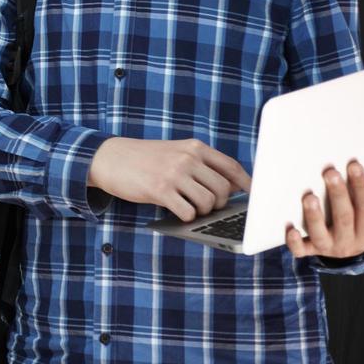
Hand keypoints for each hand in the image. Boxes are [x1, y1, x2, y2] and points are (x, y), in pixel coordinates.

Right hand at [89, 136, 250, 221]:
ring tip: (188, 206)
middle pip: (222, 189)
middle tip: (205, 205)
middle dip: (218, 203)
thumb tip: (232, 187)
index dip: (246, 184)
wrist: (110, 158)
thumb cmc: (145, 158)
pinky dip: (186, 217)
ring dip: (202, 211)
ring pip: (207, 202)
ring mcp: (174, 173)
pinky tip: (176, 210)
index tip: (253, 196)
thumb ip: (201, 164)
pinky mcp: (160, 190)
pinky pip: (188, 213)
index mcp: (194, 147)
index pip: (231, 166)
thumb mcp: (175, 152)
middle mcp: (187, 158)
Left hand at [285, 160, 363, 258]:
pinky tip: (290, 228)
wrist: (355, 244)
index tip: (354, 165)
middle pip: (343, 218)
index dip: (361, 186)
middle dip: (338, 195)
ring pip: (320, 235)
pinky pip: (301, 250)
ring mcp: (328, 246)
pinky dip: (294, 242)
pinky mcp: (310, 249)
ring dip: (314, 216)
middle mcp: (349, 242)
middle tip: (330, 173)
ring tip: (309, 197)